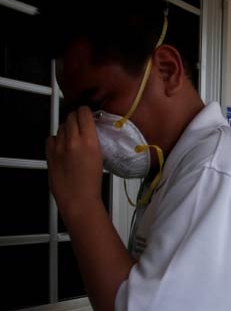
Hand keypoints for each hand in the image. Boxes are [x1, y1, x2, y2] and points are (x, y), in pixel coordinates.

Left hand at [46, 107, 103, 221]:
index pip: (84, 114)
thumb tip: (89, 131)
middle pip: (71, 117)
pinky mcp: (49, 155)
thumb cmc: (92, 183)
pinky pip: (50, 138)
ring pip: (60, 126)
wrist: (78, 199)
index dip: (85, 111)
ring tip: (71, 135)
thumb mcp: (100, 157)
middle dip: (75, 117)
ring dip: (66, 127)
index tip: (87, 112)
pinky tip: (61, 145)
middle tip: (80, 121)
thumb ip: (93, 141)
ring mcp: (59, 148)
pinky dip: (56, 138)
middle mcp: (72, 141)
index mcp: (89, 142)